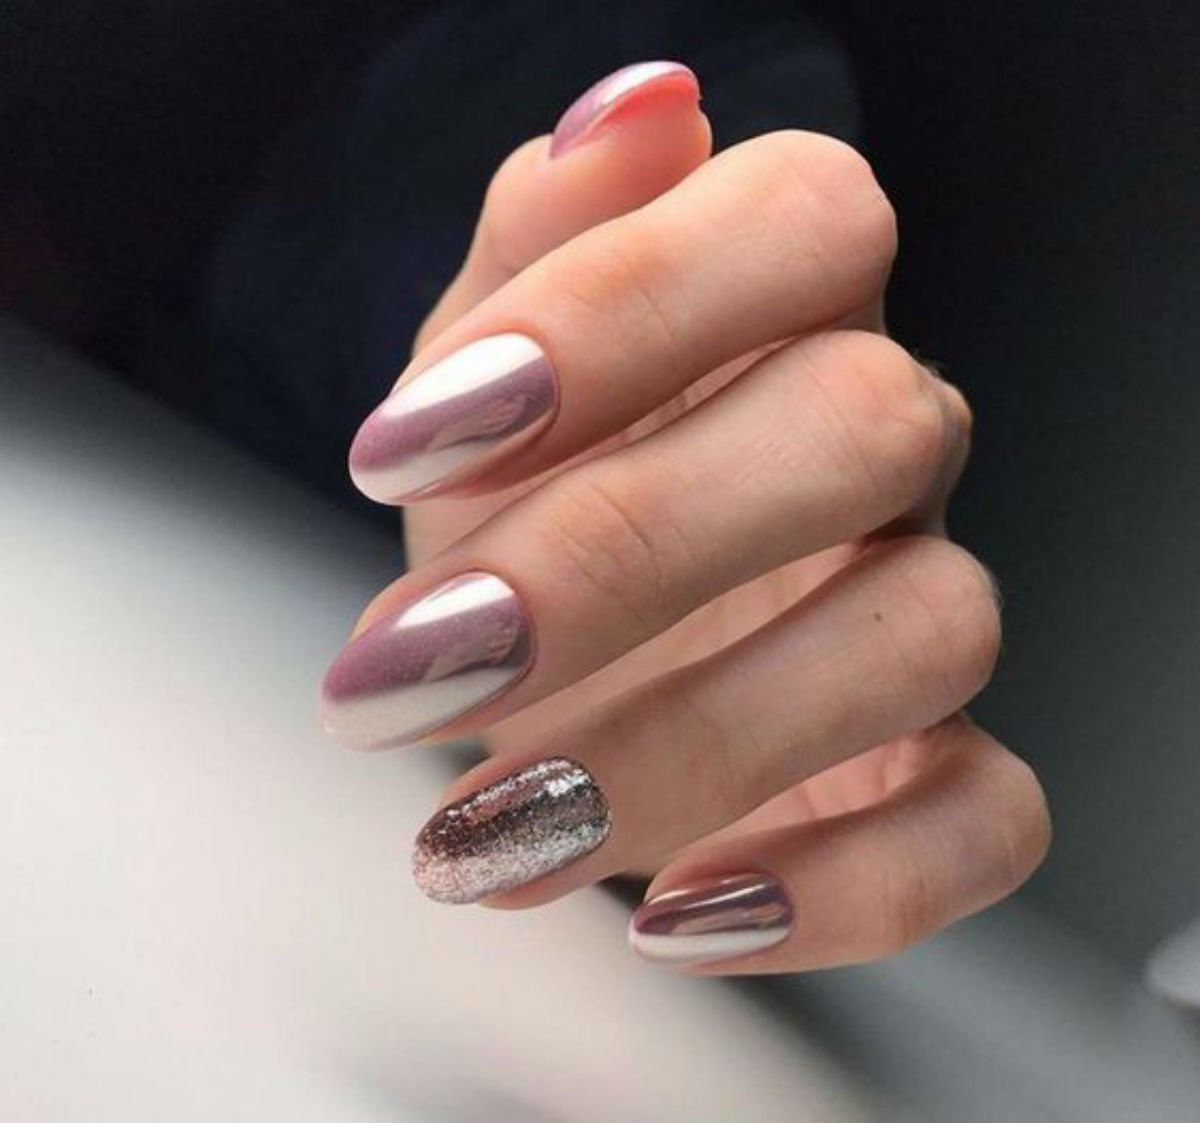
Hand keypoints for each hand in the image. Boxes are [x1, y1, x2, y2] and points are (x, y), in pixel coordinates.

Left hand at [321, 62, 1049, 973]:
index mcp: (784, 308)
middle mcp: (880, 443)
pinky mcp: (934, 769)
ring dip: (688, 748)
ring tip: (496, 828)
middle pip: (866, 430)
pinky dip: (843, 889)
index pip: (806, 217)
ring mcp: (917, 606)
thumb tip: (634, 115)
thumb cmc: (510, 499)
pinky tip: (679, 910)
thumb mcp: (478, 367)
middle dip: (621, 557)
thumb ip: (541, 243)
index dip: (622, 309)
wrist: (537, 659)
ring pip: (923, 639)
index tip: (416, 439)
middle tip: (422, 667)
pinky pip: (984, 823)